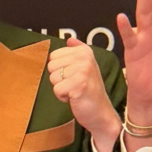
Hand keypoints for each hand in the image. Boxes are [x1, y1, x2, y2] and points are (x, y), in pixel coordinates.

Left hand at [48, 37, 122, 151]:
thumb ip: (77, 52)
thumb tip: (69, 39)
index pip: (53, 56)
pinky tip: (74, 97)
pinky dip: (62, 97)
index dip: (59, 69)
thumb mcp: (86, 67)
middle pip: (51, 66)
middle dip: (59, 79)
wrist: (100, 112)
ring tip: (74, 90)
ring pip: (53, 78)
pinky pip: (57, 89)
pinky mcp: (79, 85)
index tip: (73, 76)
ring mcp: (83, 70)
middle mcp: (85, 58)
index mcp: (84, 52)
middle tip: (74, 85)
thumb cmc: (89, 91)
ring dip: (61, 88)